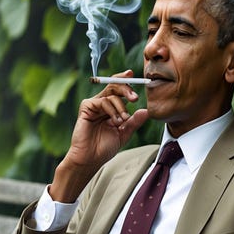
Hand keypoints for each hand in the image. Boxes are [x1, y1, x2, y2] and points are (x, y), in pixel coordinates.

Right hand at [50, 72, 148, 201]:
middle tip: (135, 98)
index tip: (133, 74)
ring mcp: (93, 105)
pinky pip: (102, 101)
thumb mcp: (124, 134)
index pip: (118, 90)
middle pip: (114, 86)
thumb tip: (146, 111)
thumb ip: (134, 122)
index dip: (126, 81)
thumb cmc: (104, 148)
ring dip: (121, 107)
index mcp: (110, 108)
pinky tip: (114, 121)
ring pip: (111, 94)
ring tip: (122, 121)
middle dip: (126, 88)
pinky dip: (111, 110)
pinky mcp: (86, 107)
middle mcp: (101, 104)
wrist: (90, 159)